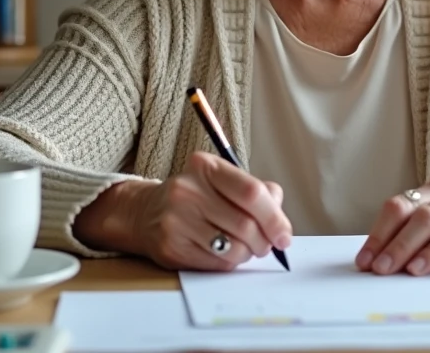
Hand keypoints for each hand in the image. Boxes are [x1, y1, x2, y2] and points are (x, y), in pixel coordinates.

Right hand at [74, 151, 292, 270]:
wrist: (145, 213)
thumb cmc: (195, 197)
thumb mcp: (223, 181)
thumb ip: (256, 190)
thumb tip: (279, 215)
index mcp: (206, 167)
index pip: (251, 192)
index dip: (275, 217)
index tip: (284, 234)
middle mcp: (188, 190)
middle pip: (245, 224)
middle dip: (265, 240)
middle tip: (268, 245)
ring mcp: (176, 220)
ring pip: (233, 247)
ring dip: (249, 253)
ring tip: (247, 247)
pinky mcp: (171, 247)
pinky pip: (216, 263)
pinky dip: (231, 262)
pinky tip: (227, 253)